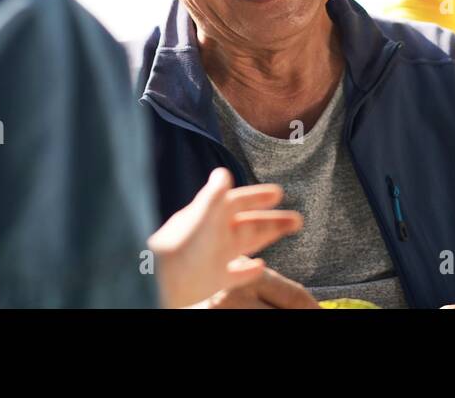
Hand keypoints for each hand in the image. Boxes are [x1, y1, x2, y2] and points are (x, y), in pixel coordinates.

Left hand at [147, 167, 302, 308]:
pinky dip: (249, 270)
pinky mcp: (212, 279)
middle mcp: (214, 234)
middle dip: (273, 220)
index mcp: (212, 216)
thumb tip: (222, 171)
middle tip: (297, 220)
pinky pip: (235, 273)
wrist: (157, 282)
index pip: (241, 200)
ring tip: (287, 234)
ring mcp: (214, 256)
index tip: (280, 192)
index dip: (259, 197)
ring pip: (247, 243)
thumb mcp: (200, 218)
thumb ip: (213, 197)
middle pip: (250, 223)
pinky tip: (261, 266)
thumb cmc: (179, 250)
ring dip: (268, 238)